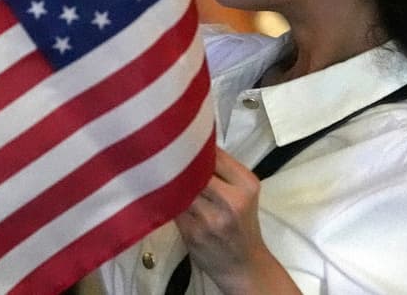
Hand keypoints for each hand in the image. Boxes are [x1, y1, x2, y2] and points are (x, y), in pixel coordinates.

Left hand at [175, 148, 295, 293]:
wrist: (243, 265)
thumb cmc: (242, 223)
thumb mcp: (244, 192)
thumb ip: (223, 168)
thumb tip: (192, 140)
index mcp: (246, 185)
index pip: (214, 154)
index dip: (194, 146)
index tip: (181, 140)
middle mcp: (231, 201)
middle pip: (195, 169)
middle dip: (179, 161)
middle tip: (164, 152)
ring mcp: (210, 219)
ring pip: (180, 187)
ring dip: (169, 179)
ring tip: (160, 170)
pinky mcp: (192, 233)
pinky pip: (172, 206)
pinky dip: (166, 197)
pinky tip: (161, 191)